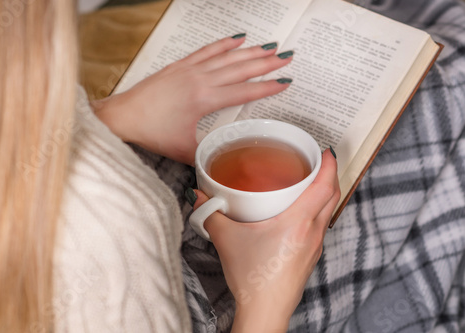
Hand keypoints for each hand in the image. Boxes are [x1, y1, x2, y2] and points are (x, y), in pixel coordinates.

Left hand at [92, 35, 292, 164]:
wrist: (123, 116)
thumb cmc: (149, 131)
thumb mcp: (183, 149)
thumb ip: (205, 155)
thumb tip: (219, 162)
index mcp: (204, 99)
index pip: (244, 91)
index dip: (267, 87)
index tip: (285, 82)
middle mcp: (199, 79)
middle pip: (240, 68)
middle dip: (266, 63)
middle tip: (286, 57)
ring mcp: (189, 69)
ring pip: (226, 56)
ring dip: (250, 51)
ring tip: (269, 46)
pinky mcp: (180, 65)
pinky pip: (207, 50)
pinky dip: (223, 43)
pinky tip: (236, 38)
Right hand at [192, 149, 339, 331]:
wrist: (265, 311)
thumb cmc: (253, 278)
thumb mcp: (226, 240)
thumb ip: (211, 214)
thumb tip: (199, 196)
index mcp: (298, 223)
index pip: (324, 187)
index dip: (329, 165)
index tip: (324, 151)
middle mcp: (313, 232)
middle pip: (332, 196)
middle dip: (329, 175)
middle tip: (315, 161)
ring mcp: (315, 246)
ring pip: (329, 211)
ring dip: (324, 193)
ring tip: (306, 183)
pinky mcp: (311, 256)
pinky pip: (321, 225)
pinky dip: (316, 211)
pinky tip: (296, 213)